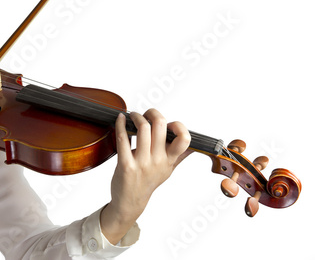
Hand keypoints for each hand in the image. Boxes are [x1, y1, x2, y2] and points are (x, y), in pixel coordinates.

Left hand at [100, 109, 190, 243]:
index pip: (184, 139)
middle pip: (160, 125)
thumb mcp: (168, 170)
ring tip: (134, 116)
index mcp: (169, 159)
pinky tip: (120, 119)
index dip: (179, 126)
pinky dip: (120, 124)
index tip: (169, 124)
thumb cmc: (148, 183)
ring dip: (136, 116)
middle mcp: (158, 160)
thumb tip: (194, 145)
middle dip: (153, 113)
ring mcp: (142, 163)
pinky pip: (123, 139)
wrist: (130, 202)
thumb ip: (180, 155)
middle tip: (147, 114)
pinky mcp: (126, 164)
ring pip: (143, 128)